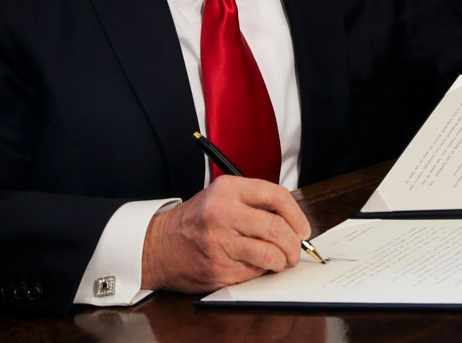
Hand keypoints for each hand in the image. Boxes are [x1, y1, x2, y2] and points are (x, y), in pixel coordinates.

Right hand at [141, 175, 310, 292]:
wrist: (158, 244)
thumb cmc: (197, 220)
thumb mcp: (223, 196)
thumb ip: (255, 203)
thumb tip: (295, 223)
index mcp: (228, 189)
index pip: (276, 196)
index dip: (297, 215)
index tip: (303, 229)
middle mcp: (222, 213)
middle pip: (276, 228)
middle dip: (294, 244)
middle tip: (296, 251)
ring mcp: (218, 243)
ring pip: (269, 255)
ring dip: (281, 261)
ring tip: (279, 261)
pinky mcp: (216, 268)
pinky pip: (253, 272)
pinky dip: (260, 271)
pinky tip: (253, 265)